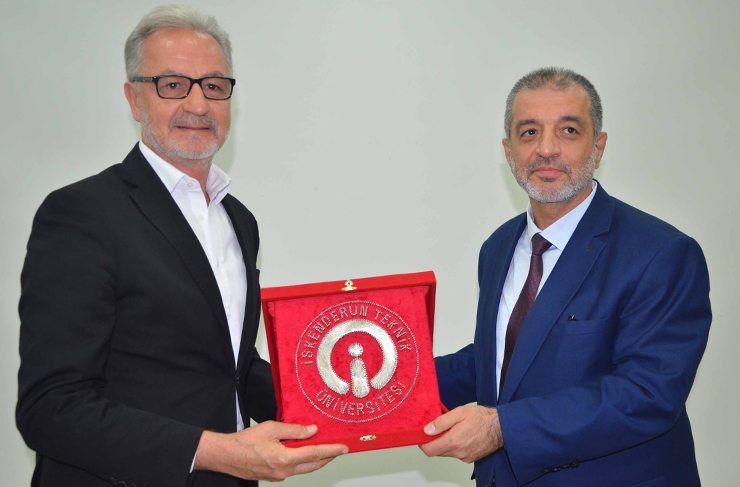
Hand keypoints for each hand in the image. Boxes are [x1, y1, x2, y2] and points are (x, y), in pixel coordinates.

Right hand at [194, 421, 347, 480]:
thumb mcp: (271, 428)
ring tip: (325, 450)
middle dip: (328, 457)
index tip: (344, 447)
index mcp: (284, 458)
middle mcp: (284, 471)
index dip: (332, 450)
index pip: (315, 454)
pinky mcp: (274, 477)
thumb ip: (294, 430)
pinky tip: (305, 453)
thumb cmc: (245, 441)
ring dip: (316, 460)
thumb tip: (312, 431)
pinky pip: (294, 470)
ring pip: (305, 469)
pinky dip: (303, 462)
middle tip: (339, 449)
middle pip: (313, 465)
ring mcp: (279, 476)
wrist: (226, 455)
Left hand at [420, 406, 503, 462]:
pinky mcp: (470, 459)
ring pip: (447, 453)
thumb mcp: (459, 413)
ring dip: (445, 443)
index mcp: (453, 441)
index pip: (429, 450)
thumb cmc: (481, 418)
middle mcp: (458, 453)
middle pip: (437, 452)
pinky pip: (456, 454)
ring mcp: (465, 457)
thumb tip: (426, 430)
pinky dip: (455, 446)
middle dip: (435, 441)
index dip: (423, 443)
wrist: (501, 427)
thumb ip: (441, 422)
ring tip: (453, 430)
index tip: (423, 435)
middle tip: (439, 428)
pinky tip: (462, 435)